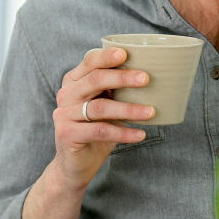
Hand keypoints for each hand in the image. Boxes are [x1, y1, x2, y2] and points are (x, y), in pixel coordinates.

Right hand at [51, 46, 155, 189]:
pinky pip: (100, 131)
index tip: (127, 53)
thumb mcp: (106, 106)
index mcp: (74, 81)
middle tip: (146, 79)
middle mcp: (66, 94)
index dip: (106, 56)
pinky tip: (140, 134)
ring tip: (151, 112)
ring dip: (128, 109)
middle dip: (122, 78)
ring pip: (100, 107)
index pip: (89, 62)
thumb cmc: (96, 130)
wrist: (75, 164)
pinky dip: (123, 132)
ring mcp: (63, 114)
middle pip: (94, 80)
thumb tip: (154, 82)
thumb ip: (117, 92)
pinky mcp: (67, 133)